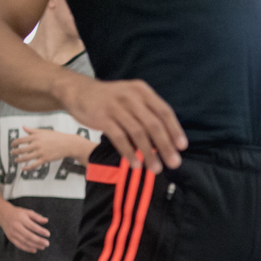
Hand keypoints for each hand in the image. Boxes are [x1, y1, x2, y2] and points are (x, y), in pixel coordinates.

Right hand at [0, 205, 50, 252]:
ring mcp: (12, 233)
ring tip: (43, 247)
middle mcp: (15, 226)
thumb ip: (37, 217)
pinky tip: (35, 250)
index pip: (32, 226)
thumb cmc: (19, 214)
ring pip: (24, 241)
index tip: (48, 234)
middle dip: (38, 240)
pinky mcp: (10, 238)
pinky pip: (19, 245)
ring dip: (34, 245)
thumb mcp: (28, 212)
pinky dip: (27, 248)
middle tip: (47, 243)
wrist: (4, 215)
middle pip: (28, 236)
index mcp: (21, 219)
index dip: (40, 231)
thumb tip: (46, 220)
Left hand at [10, 128, 78, 168]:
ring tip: (15, 161)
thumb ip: (32, 130)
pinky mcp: (45, 159)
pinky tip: (23, 168)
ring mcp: (41, 152)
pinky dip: (27, 167)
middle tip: (12, 153)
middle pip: (21, 149)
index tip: (12, 145)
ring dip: (18, 160)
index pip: (21, 140)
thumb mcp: (44, 131)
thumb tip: (23, 127)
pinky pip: (34, 165)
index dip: (14, 143)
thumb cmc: (56, 137)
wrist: (68, 144)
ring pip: (26, 158)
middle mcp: (37, 144)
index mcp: (36, 137)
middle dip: (15, 152)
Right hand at [59, 75, 185, 172]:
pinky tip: (135, 164)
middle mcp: (131, 97)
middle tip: (174, 163)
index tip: (182, 147)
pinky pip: (119, 138)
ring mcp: (115, 106)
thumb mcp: (132, 98)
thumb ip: (148, 114)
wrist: (79, 91)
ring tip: (155, 169)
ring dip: (148, 153)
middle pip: (153, 124)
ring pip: (137, 133)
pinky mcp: (101, 117)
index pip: (164, 111)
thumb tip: (167, 141)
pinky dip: (129, 152)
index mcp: (142, 91)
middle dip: (165, 146)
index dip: (175, 130)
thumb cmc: (111, 100)